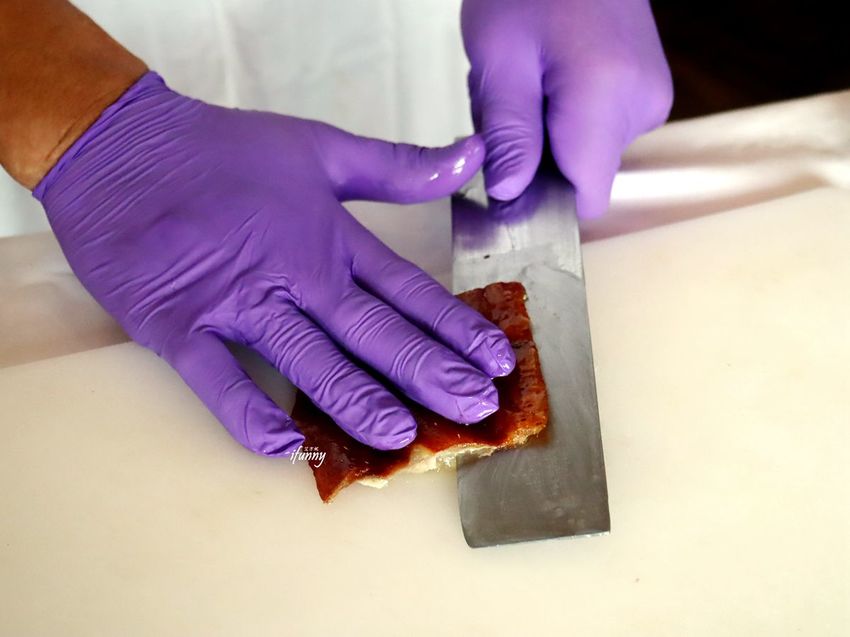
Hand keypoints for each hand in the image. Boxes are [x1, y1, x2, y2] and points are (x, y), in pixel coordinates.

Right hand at [35, 72, 514, 455]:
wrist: (117, 147)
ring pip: (309, 359)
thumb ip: (397, 166)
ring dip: (357, 400)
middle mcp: (293, 273)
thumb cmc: (220, 150)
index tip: (498, 361)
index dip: (455, 326)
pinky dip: (248, 413)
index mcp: (330, 236)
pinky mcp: (179, 324)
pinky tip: (285, 446)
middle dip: (428, 372)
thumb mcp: (320, 148)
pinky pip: (218, 378)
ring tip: (401, 435)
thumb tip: (469, 157)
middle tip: (474, 408)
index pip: (407, 290)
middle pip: (372, 331)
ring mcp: (236, 301)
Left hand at [461, 0, 672, 216]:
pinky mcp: (647, 87)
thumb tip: (513, 195)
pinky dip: (564, 116)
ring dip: (545, 135)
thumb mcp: (500, 61)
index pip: (586, 198)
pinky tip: (547, 76)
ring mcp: (651, 96)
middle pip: (584, 175)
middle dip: (535, 158)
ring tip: (526, 81)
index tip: (510, 178)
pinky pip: (599, 127)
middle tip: (507, 104)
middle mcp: (643, 106)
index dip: (544, 202)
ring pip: (588, 152)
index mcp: (607, 101)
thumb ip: (509, 135)